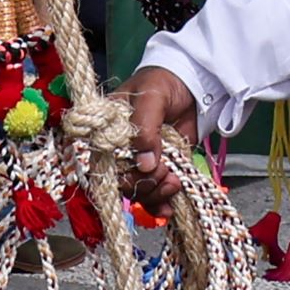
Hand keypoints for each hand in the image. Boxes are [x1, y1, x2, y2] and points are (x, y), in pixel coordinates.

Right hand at [119, 67, 196, 202]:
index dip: (112, 173)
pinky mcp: (158, 167)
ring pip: (136, 190)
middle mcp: (119, 149)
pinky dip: (160, 203)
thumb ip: (146, 129)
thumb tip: (144, 165)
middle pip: (120, 180)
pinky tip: (169, 206)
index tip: (132, 172)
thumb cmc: (163, 82)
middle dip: (142, 183)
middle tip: (163, 172)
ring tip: (173, 183)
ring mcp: (139, 160)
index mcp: (107, 130)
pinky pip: (152, 193)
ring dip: (154, 193)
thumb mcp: (152, 98)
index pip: (98, 160)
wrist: (192, 83)